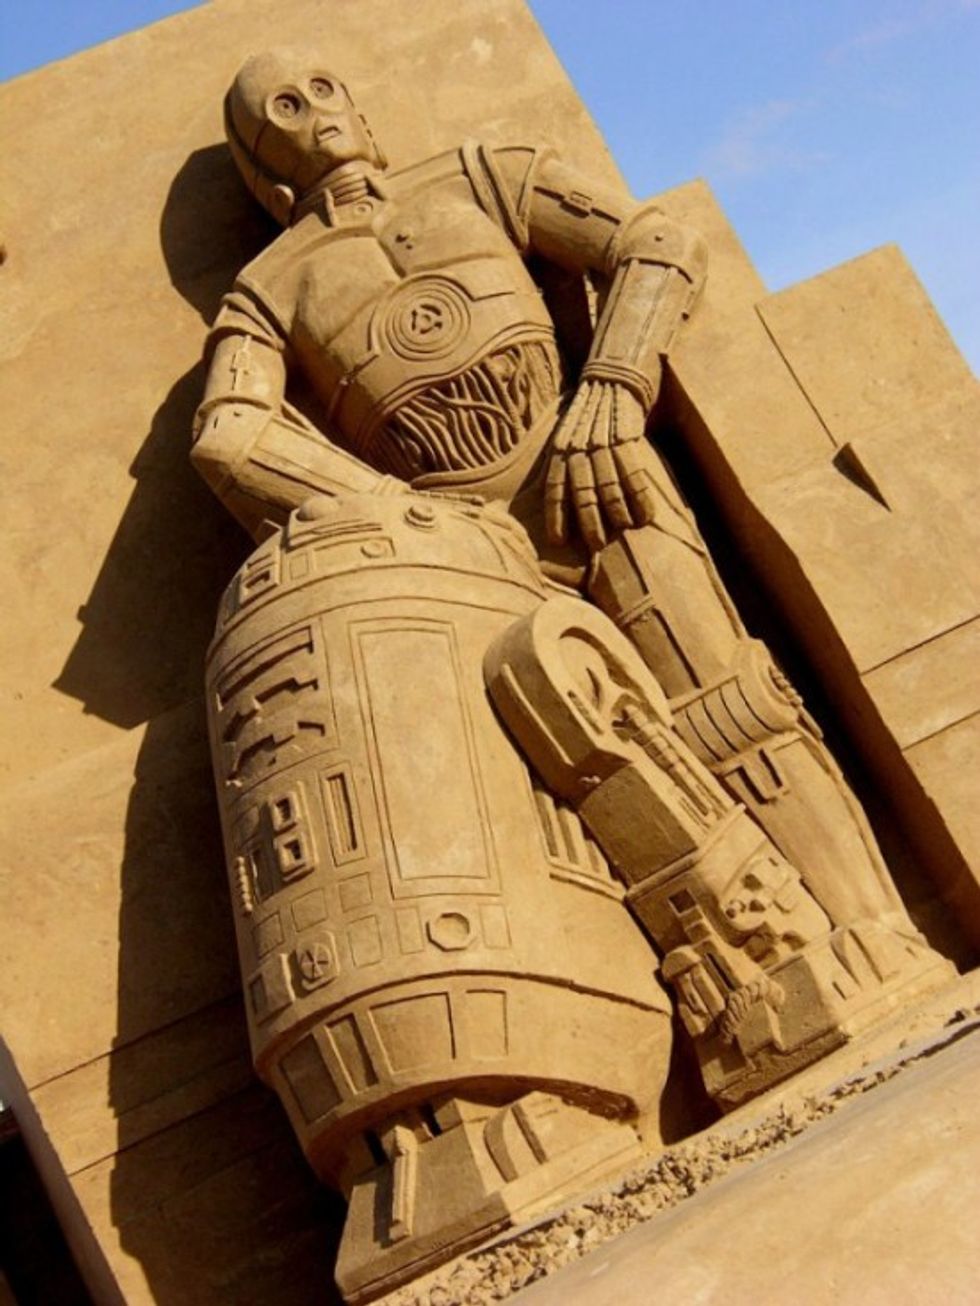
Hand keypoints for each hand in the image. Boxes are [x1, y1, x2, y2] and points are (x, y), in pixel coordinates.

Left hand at [545, 374, 659, 552]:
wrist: (615, 373)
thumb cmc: (591, 411)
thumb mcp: (568, 433)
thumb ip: (567, 462)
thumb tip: (569, 502)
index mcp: (560, 447)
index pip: (555, 487)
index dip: (556, 516)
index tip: (559, 541)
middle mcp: (578, 445)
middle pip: (583, 492)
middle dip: (589, 522)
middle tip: (596, 544)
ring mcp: (603, 441)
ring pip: (609, 486)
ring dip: (617, 513)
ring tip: (624, 530)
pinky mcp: (628, 437)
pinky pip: (634, 474)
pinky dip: (640, 498)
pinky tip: (645, 516)